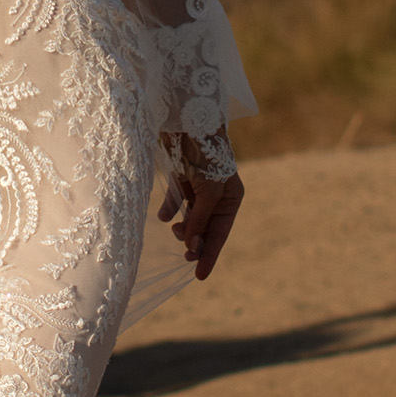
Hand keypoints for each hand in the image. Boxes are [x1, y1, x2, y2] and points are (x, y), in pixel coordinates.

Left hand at [159, 158, 242, 282]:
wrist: (189, 119)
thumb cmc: (206, 155)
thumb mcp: (209, 191)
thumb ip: (199, 219)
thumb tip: (191, 246)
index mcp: (231, 198)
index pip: (220, 234)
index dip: (210, 256)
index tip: (199, 277)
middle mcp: (217, 195)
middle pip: (205, 228)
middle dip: (195, 242)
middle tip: (184, 256)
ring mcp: (198, 186)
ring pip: (190, 217)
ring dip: (183, 228)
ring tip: (175, 231)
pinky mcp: (181, 177)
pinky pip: (175, 200)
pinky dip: (169, 209)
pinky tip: (164, 218)